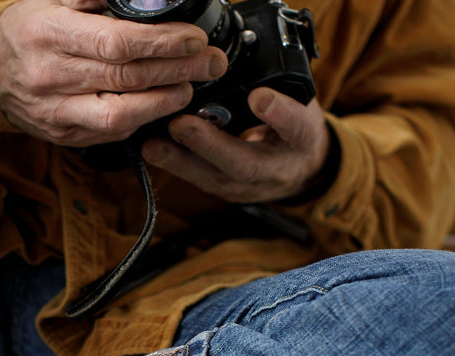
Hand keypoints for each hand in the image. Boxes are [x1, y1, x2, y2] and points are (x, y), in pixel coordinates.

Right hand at [0, 0, 226, 146]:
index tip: (193, 39)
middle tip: (210, 63)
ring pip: (122, 115)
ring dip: (165, 101)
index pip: (117, 43)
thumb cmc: (27, 28)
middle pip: (128, 79)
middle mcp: (51, 77)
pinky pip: (111, 132)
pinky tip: (160, 104)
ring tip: (189, 86)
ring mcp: (56, 112)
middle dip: (179, 70)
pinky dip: (142, 118)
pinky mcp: (63, 135)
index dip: (162, 43)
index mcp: (49, 35)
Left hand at [141, 88, 330, 202]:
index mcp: (302, 141)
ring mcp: (248, 186)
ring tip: (152, 144)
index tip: (259, 97)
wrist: (300, 170)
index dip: (279, 114)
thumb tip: (241, 67)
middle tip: (181, 125)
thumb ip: (281, 91)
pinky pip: (199, 180)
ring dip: (180, 161)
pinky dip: (174, 165)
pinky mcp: (225, 189)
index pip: (295, 127)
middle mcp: (275, 169)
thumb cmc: (295, 130)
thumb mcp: (301, 104)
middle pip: (243, 163)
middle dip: (209, 145)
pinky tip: (151, 149)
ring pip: (213, 177)